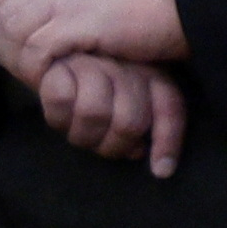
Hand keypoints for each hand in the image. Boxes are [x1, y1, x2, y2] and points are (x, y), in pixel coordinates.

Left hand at [0, 0, 184, 84]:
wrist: (183, 10)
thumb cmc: (149, 13)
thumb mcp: (101, 3)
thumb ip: (72, 9)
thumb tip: (49, 35)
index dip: (6, 26)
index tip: (19, 51)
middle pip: (5, 16)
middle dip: (9, 46)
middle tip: (26, 72)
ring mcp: (63, 0)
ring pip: (15, 34)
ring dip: (24, 60)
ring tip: (40, 80)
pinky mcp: (74, 22)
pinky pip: (37, 51)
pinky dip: (40, 69)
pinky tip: (55, 80)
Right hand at [37, 48, 192, 174]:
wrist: (57, 55)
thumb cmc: (98, 89)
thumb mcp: (130, 104)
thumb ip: (141, 126)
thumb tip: (141, 157)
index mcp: (153, 73)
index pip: (169, 109)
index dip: (167, 144)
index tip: (161, 172)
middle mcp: (128, 66)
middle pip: (128, 123)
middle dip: (113, 147)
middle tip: (100, 148)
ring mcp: (94, 63)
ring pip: (93, 113)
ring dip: (83, 137)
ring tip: (79, 136)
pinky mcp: (61, 64)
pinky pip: (60, 101)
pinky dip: (58, 119)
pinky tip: (61, 119)